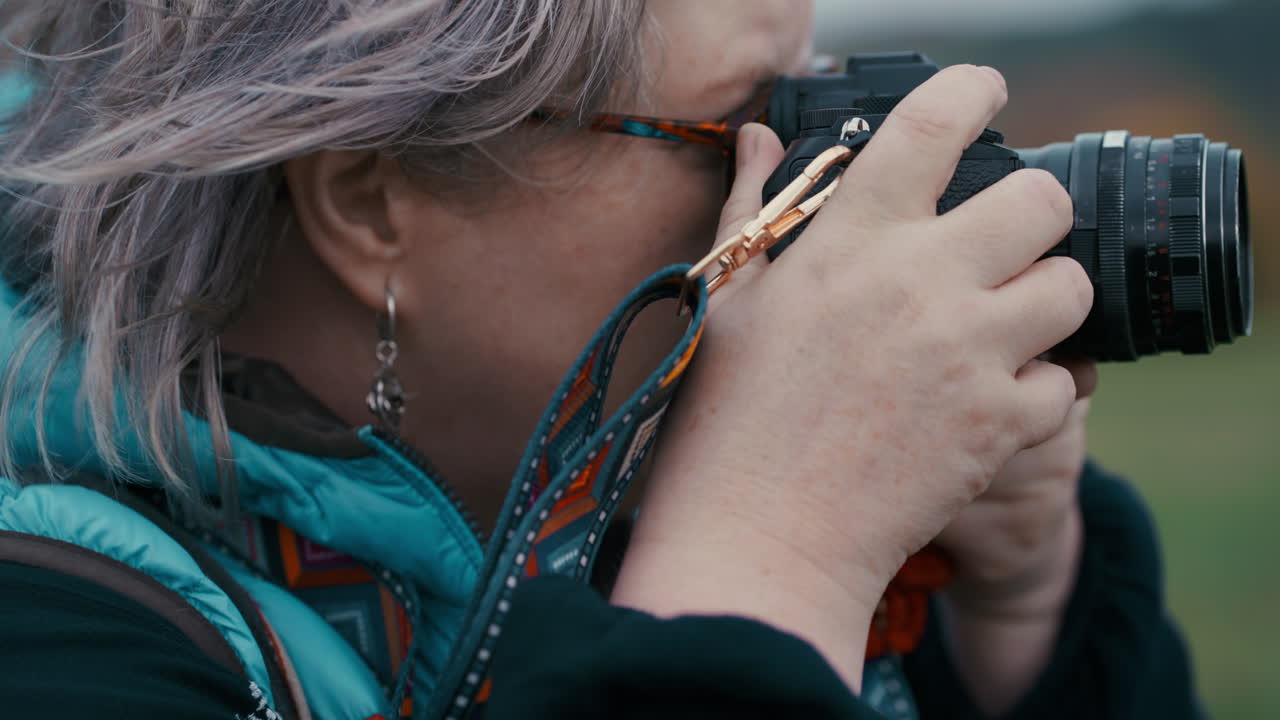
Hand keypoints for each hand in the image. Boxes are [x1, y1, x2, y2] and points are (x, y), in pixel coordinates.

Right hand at [613, 65, 1090, 690]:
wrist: (758, 536)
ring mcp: (969, 352)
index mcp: (851, 236)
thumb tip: (758, 136)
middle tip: (1002, 242)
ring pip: (1072, 287)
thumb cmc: (726, 414)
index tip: (984, 95)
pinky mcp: (999, 424)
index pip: (936, 121)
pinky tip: (990, 401)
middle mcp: (922, 279)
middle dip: (1033, 214)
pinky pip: (1064, 384)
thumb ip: (753, 205)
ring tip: (1004, 324)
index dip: (973, 91)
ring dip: (1046, 300)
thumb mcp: (728, 295)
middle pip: (1042, 201)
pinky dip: (1037, 391)